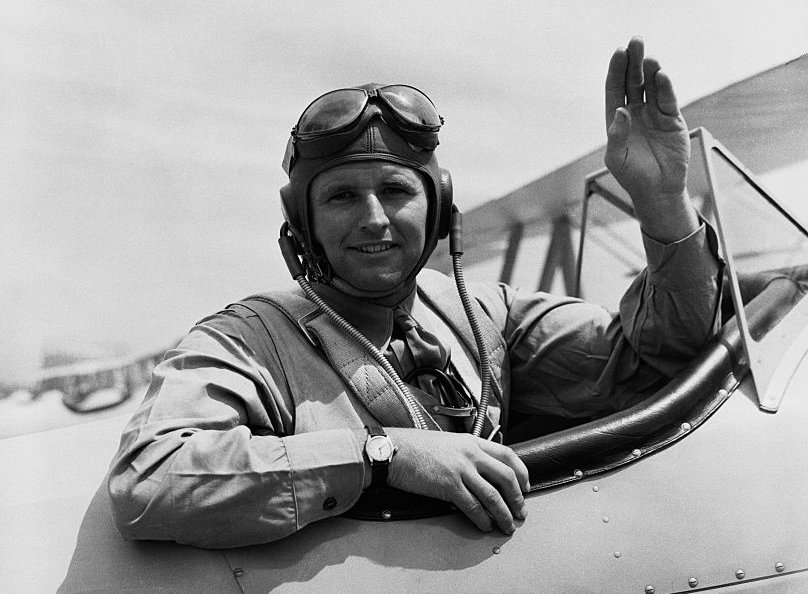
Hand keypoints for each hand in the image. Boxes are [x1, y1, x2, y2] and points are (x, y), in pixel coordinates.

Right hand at [385, 428, 529, 533]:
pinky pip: (473, 506)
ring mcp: (460, 469)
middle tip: (520, 512)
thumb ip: (466, 453)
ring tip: (507, 525)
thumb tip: (479, 471)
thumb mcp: (448, 442)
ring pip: (493, 495)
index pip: (508, 454)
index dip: (522, 473)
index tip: (525, 487)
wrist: (392, 449)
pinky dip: (482, 519)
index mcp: (471, 442)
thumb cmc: (414, 447)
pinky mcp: (448, 485)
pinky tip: (484, 525)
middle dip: (517, 498)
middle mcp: (470, 454)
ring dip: (503, 514)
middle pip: (506, 476)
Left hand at [604, 36, 697, 242]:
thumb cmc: (632, 176)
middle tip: (636, 42)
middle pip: (633, 81)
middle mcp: (635, 112)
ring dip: (650, 71)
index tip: (618, 53)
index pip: (614, 88)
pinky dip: (665, 87)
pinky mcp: (672, 120)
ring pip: (651, 86)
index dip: (616, 70)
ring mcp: (654, 114)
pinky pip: (668, 100)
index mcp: (617, 118)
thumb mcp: (616, 157)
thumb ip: (616, 135)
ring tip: (649, 58)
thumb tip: (621, 111)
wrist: (657, 191)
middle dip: (633, 62)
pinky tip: (662, 76)